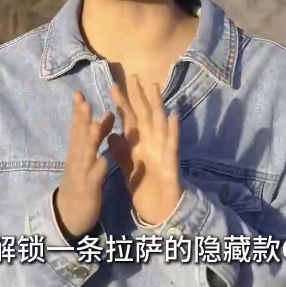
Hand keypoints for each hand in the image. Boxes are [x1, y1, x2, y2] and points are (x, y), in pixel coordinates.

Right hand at [54, 91, 114, 240]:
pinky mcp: (90, 189)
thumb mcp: (87, 157)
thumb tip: (105, 116)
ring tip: (95, 124)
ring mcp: (82, 174)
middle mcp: (77, 159)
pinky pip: (96, 177)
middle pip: (79, 136)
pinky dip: (100, 168)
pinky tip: (104, 160)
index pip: (78, 127)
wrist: (69, 215)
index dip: (78, 111)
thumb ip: (97, 137)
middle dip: (81, 119)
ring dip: (90, 139)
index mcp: (78, 151)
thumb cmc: (81, 182)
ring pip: (86, 154)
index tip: (79, 93)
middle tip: (83, 101)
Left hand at [107, 75, 182, 226]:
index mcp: (140, 144)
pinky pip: (172, 145)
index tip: (112, 86)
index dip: (122, 103)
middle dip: (139, 96)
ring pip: (160, 123)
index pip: (130, 119)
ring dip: (157, 105)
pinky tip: (174, 116)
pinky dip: (173, 131)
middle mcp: (152, 142)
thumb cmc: (144, 187)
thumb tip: (111, 135)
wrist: (158, 210)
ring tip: (153, 87)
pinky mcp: (170, 162)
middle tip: (132, 76)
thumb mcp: (128, 168)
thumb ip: (121, 152)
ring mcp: (162, 150)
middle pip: (145, 115)